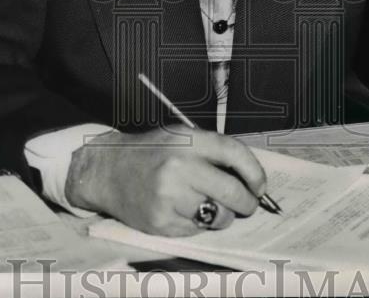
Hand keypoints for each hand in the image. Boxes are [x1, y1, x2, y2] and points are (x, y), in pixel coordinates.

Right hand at [64, 126, 266, 235]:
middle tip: (248, 204)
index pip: (235, 154)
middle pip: (232, 192)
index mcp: (187, 141)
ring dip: (222, 215)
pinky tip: (184, 210)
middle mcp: (179, 168)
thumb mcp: (181, 137)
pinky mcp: (161, 223)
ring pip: (218, 217)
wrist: (107, 170)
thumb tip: (249, 176)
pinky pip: (197, 230)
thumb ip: (212, 151)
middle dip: (247, 202)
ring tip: (209, 205)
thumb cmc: (150, 153)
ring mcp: (169, 197)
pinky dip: (198, 224)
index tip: (260, 185)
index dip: (255, 172)